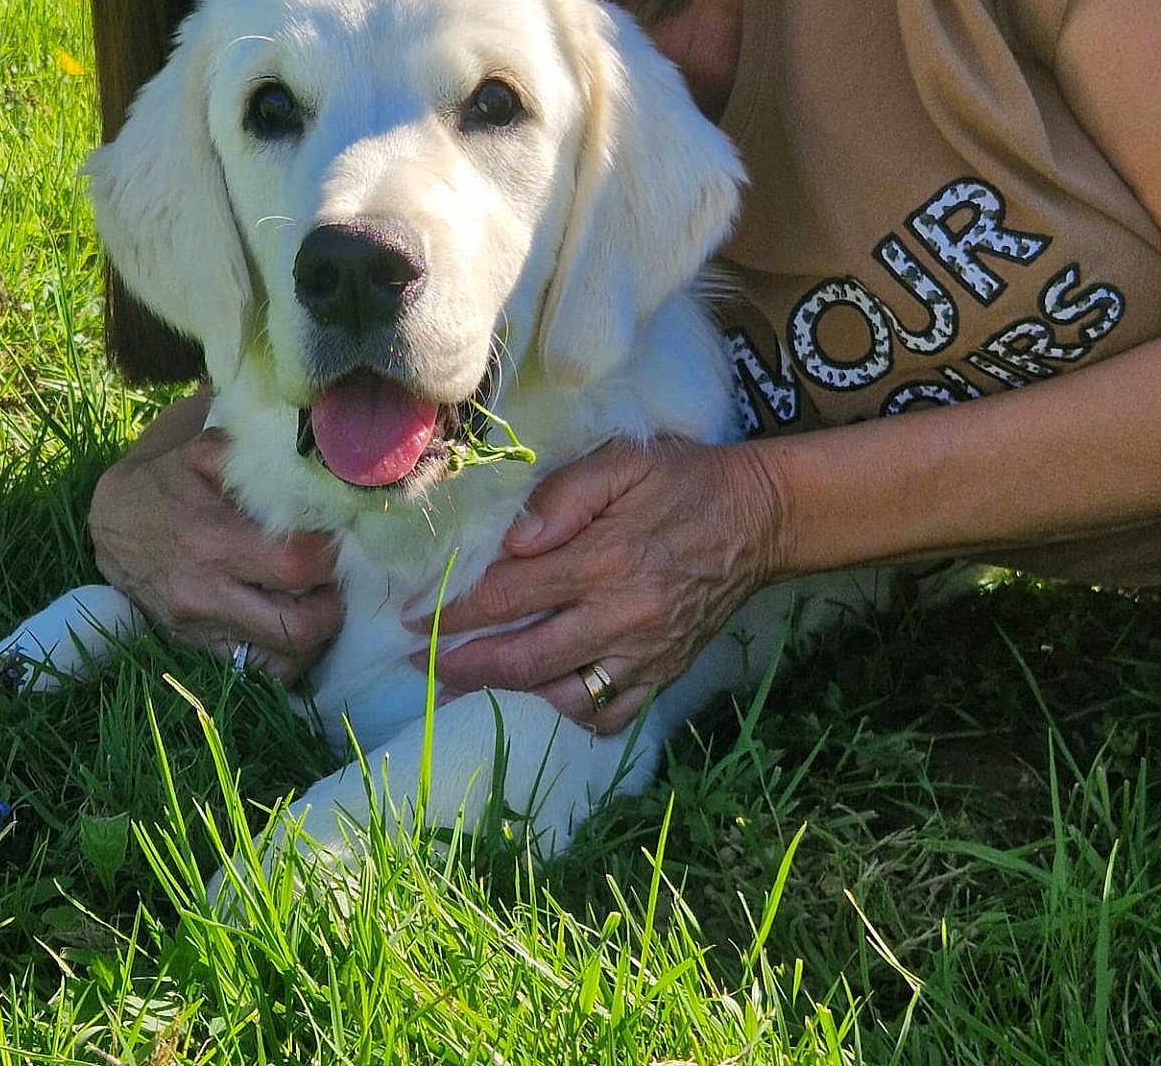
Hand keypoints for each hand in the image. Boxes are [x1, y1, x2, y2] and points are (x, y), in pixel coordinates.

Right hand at [90, 421, 339, 685]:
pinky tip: (292, 619)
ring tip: (317, 600)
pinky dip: (288, 653)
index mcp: (212, 542)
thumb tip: (303, 466)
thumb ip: (250, 457)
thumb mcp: (201, 453)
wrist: (112, 522)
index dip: (331, 555)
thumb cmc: (166, 482)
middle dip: (332, 604)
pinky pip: (259, 670)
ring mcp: (201, 629)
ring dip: (315, 634)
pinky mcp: (197, 648)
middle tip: (334, 579)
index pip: (298, 566)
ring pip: (284, 659)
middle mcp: (206, 594)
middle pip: (300, 626)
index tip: (337, 539)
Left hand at [405, 438, 784, 732]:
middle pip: (524, 659)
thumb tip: (513, 542)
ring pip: (563, 694)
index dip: (453, 610)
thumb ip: (564, 495)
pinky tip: (547, 692)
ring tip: (471, 678)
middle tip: (419, 663)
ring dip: (511, 691)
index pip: (509, 595)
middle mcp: (622, 615)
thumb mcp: (624, 460)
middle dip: (461, 665)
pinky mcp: (666, 671)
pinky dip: (573, 711)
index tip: (413, 617)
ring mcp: (646, 651)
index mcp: (604, 559)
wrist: (761, 517)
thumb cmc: (684, 480)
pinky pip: (613, 714)